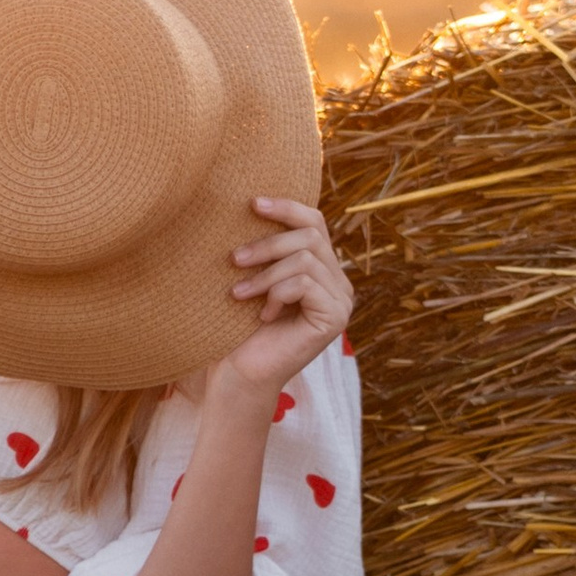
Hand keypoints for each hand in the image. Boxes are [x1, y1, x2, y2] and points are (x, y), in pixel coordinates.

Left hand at [213, 194, 353, 399]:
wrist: (240, 374)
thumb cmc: (238, 328)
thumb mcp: (253, 278)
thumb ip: (268, 249)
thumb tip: (254, 200)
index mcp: (322, 269)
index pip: (314, 222)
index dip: (286, 208)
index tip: (252, 204)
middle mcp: (339, 283)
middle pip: (310, 236)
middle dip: (268, 244)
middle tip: (234, 260)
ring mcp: (341, 301)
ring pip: (305, 259)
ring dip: (265, 274)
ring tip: (239, 293)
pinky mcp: (336, 318)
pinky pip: (305, 283)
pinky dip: (277, 294)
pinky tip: (262, 315)